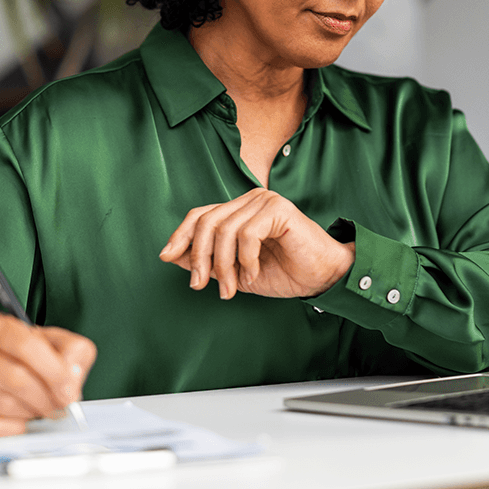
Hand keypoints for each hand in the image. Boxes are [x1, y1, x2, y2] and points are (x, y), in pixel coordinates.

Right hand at [0, 312, 96, 436]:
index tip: (69, 389)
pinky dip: (13, 426)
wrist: (2, 362)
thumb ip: (73, 351)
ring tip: (43, 407)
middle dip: (45, 397)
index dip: (53, 371)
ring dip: (32, 411)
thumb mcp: (57, 341)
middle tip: (61, 404)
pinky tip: (23, 417)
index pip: (25, 346)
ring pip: (3, 404)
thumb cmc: (29, 353)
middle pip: (14, 378)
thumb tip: (71, 376)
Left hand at [160, 188, 354, 299]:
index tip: (166, 257)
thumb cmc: (285, 272)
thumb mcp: (235, 272)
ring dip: (223, 266)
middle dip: (199, 257)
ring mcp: (265, 201)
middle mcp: (250, 200)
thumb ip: (207, 261)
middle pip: (207, 222)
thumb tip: (171, 255)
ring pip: (224, 230)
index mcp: (240, 210)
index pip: (200, 215)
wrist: (322, 277)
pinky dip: (246, 260)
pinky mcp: (279, 209)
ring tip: (232, 288)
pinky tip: (253, 274)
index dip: (180, 235)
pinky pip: (247, 234)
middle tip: (201, 285)